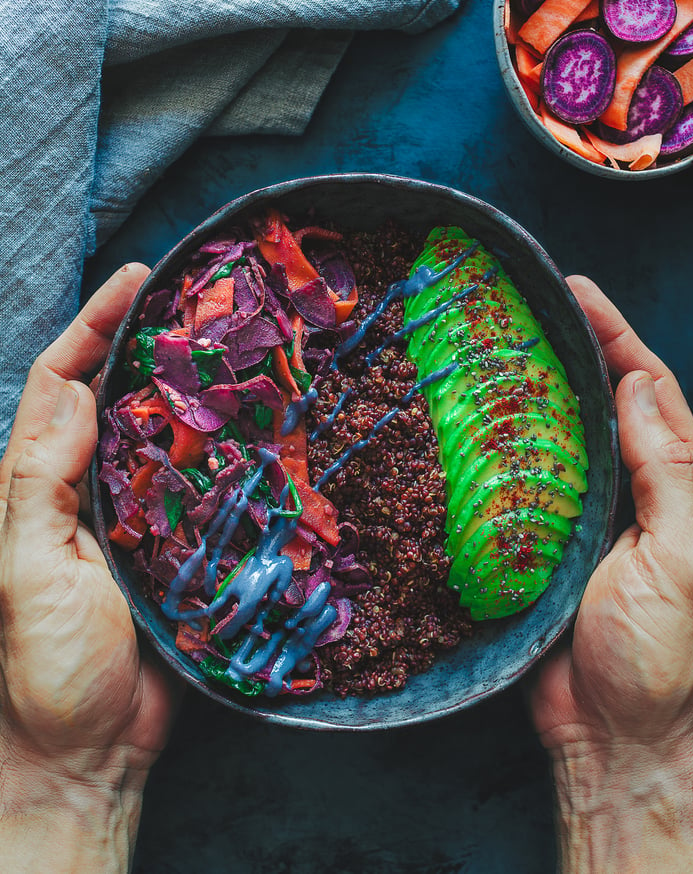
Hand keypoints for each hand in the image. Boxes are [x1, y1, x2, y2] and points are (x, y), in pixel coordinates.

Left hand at [0, 265, 179, 872]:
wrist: (87, 751)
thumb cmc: (43, 668)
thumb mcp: (25, 570)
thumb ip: (40, 479)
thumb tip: (68, 386)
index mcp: (39, 485)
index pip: (62, 384)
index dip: (96, 326)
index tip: (140, 280)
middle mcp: (89, 491)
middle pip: (118, 398)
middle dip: (150, 344)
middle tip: (201, 301)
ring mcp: (139, 520)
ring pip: (166, 438)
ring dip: (194, 394)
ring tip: (235, 351)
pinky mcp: (179, 551)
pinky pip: (203, 490)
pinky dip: (225, 456)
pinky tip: (256, 433)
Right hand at [531, 276, 692, 872]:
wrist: (615, 735)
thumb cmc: (661, 654)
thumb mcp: (683, 558)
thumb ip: (670, 471)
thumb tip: (639, 385)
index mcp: (675, 486)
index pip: (648, 391)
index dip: (615, 337)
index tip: (576, 293)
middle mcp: (628, 493)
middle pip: (597, 405)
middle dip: (568, 352)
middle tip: (522, 310)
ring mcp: (579, 519)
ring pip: (552, 442)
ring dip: (527, 398)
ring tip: (490, 355)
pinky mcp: (536, 548)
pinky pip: (514, 490)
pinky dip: (495, 458)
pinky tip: (468, 434)